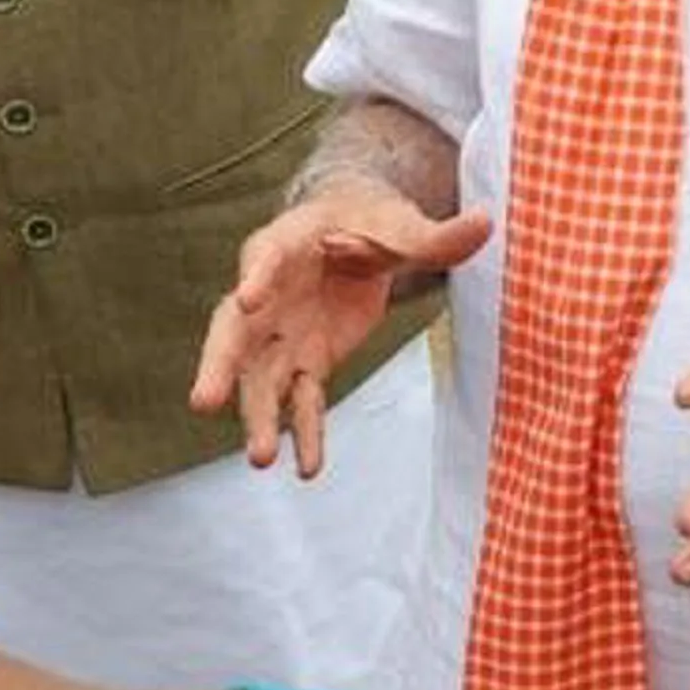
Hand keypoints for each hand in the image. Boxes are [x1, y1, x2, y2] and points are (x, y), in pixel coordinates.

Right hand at [191, 179, 490, 476]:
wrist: (361, 235)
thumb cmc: (373, 219)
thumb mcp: (405, 224)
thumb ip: (438, 236)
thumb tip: (487, 223)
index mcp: (287, 242)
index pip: (265, 257)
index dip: (255, 277)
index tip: (246, 298)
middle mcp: (269, 292)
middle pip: (233, 330)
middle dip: (219, 364)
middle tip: (203, 401)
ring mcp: (282, 333)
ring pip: (259, 378)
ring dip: (257, 417)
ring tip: (260, 460)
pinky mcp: (305, 361)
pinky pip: (299, 401)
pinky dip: (304, 433)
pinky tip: (308, 469)